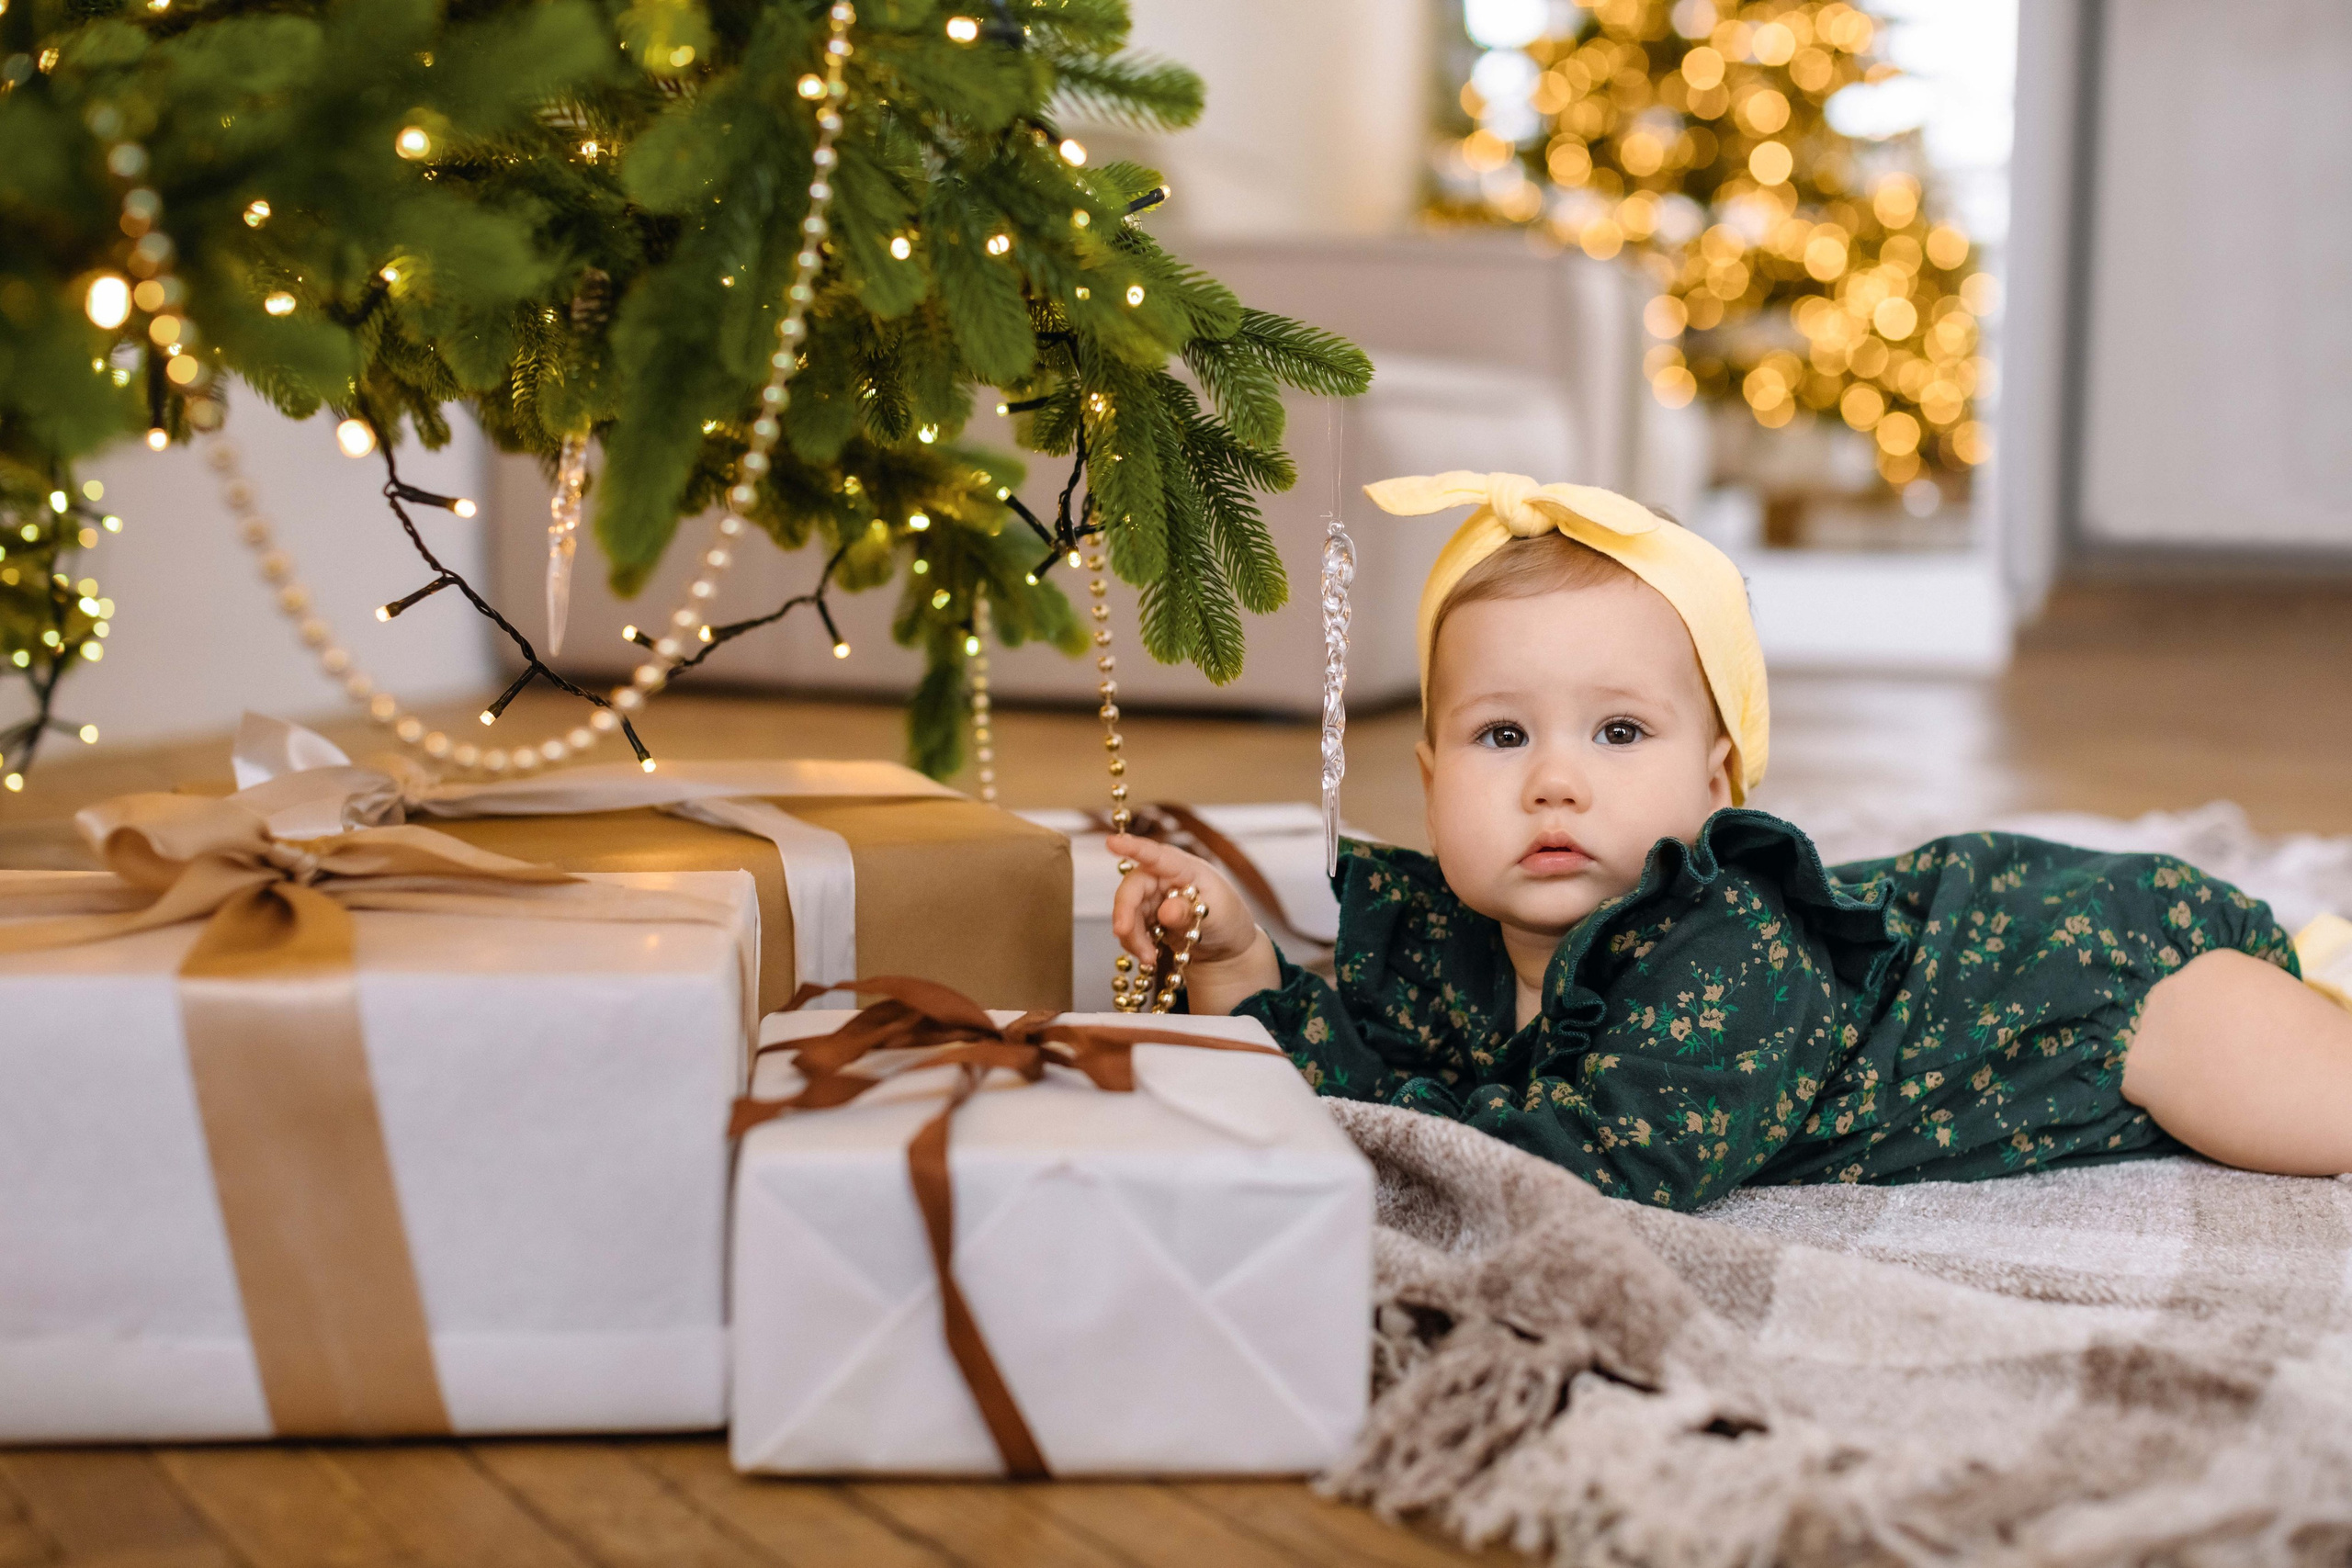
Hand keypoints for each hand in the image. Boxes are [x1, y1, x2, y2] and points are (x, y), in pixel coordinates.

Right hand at [1105, 833, 1280, 1013]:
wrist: (1225, 947)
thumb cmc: (1227, 921)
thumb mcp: (1217, 917)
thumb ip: (1189, 913)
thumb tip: (1165, 911)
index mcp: (1185, 868)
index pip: (1157, 856)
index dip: (1133, 848)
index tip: (1112, 842)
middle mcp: (1164, 876)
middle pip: (1133, 887)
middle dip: (1125, 913)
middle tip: (1123, 934)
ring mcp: (1153, 895)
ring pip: (1127, 911)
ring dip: (1132, 936)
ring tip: (1149, 958)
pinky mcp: (1146, 915)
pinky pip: (1130, 927)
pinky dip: (1134, 943)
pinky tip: (1149, 956)